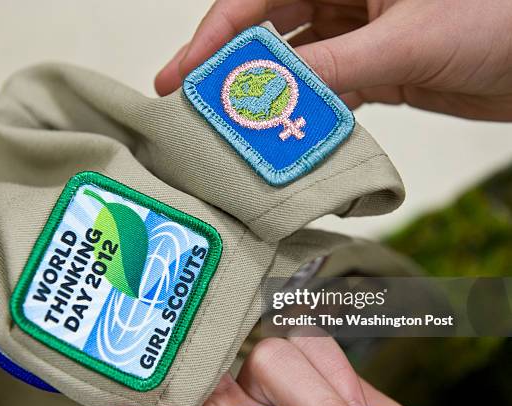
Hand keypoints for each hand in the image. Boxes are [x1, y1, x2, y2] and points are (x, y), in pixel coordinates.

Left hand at [107, 337, 368, 405]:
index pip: (182, 378)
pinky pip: (321, 346)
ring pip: (284, 347)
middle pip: (243, 357)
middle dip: (304, 398)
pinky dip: (346, 386)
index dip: (182, 360)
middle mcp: (241, 400)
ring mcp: (282, 382)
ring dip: (329, 402)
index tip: (193, 353)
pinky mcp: (321, 370)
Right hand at [155, 0, 511, 120]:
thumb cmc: (502, 17)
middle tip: (191, 101)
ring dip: (267, 95)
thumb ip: (334, 67)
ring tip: (230, 124)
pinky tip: (284, 131)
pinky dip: (307, 112)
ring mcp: (360, 34)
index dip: (216, 34)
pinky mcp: (377, 69)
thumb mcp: (406, 39)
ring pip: (296, 64)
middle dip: (231, 66)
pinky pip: (328, 90)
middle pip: (269, 30)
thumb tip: (269, 91)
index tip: (184, 72)